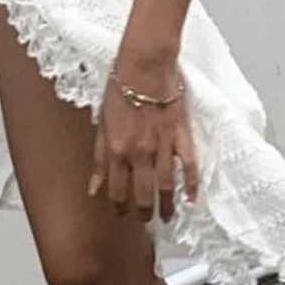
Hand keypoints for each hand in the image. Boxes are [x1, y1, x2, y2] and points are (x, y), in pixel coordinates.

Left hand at [88, 48, 198, 222]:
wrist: (144, 64)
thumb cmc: (119, 87)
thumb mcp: (101, 124)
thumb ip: (98, 159)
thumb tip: (93, 187)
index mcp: (117, 150)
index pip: (117, 190)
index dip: (119, 207)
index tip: (121, 214)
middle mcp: (140, 153)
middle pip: (143, 194)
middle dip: (143, 212)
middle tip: (145, 221)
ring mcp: (162, 146)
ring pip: (166, 185)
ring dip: (166, 205)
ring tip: (166, 217)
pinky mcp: (181, 135)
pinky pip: (188, 165)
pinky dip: (191, 183)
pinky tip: (190, 198)